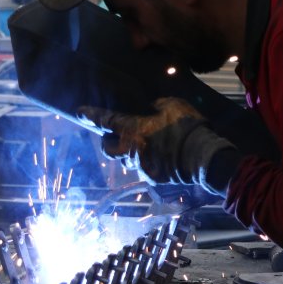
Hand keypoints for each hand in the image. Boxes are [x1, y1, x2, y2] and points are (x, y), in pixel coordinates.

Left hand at [79, 97, 237, 192]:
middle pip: (108, 148)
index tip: (80, 112)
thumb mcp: (173, 105)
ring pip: (125, 160)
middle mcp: (132, 150)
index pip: (106, 121)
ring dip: (127, 153)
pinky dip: (146, 162)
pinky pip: (142, 169)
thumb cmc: (187, 127)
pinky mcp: (152, 178)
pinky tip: (158, 156)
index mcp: (133, 129)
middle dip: (107, 141)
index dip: (91, 116)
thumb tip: (151, 107)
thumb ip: (157, 105)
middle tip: (113, 135)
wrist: (202, 157)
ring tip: (139, 145)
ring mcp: (141, 166)